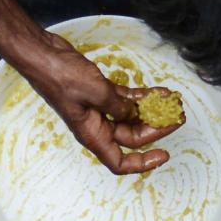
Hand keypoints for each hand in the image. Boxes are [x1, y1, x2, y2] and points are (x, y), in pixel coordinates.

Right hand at [20, 34, 173, 174]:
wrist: (43, 56)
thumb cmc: (61, 78)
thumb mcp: (96, 93)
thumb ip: (120, 105)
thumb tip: (134, 112)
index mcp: (92, 135)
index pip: (119, 162)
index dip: (143, 164)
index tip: (164, 155)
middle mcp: (97, 126)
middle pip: (133, 136)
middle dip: (157, 127)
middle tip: (177, 116)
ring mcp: (99, 109)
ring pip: (132, 116)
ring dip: (153, 110)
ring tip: (173, 102)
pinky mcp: (100, 92)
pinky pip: (127, 99)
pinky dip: (143, 96)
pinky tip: (160, 91)